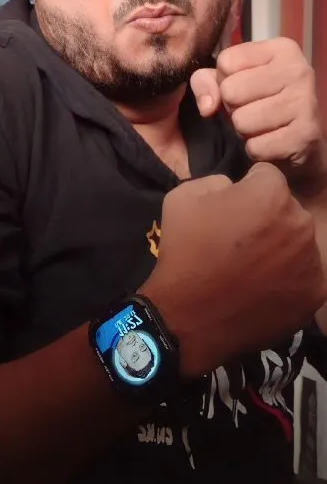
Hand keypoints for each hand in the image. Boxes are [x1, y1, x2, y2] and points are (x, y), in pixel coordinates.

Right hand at [142, 165, 325, 376]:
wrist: (188, 320)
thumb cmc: (184, 253)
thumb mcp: (183, 196)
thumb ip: (216, 180)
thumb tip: (235, 188)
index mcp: (271, 193)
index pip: (267, 176)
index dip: (247, 189)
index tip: (231, 210)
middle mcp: (300, 222)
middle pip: (286, 209)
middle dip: (267, 217)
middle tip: (240, 242)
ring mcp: (311, 260)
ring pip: (297, 241)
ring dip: (279, 247)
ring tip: (250, 268)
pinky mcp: (315, 293)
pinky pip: (303, 274)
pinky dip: (287, 278)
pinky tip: (261, 288)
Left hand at [190, 38, 322, 174]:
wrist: (302, 140)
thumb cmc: (263, 103)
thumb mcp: (231, 80)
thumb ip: (205, 81)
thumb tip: (207, 107)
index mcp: (281, 49)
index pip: (226, 61)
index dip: (224, 80)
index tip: (245, 88)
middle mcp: (297, 69)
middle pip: (231, 91)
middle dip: (233, 107)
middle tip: (252, 110)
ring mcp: (305, 101)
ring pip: (241, 121)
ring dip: (243, 130)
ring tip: (261, 126)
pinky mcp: (305, 134)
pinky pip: (256, 146)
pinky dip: (256, 150)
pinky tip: (271, 141)